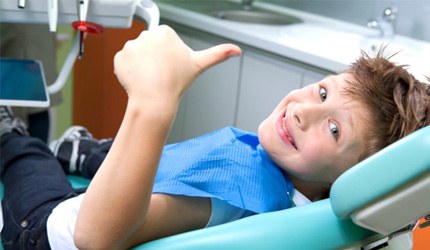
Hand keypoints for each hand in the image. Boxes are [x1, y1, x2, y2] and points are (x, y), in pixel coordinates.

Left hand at [113, 25, 240, 105]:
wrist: (155, 101)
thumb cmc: (176, 83)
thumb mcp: (199, 65)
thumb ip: (218, 54)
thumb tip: (237, 50)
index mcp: (165, 32)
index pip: (164, 40)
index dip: (168, 56)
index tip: (171, 66)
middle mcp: (146, 35)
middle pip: (150, 46)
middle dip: (154, 58)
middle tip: (161, 74)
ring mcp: (130, 46)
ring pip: (137, 55)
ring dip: (142, 65)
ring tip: (151, 78)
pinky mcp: (119, 57)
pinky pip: (124, 62)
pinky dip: (130, 71)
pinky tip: (139, 79)